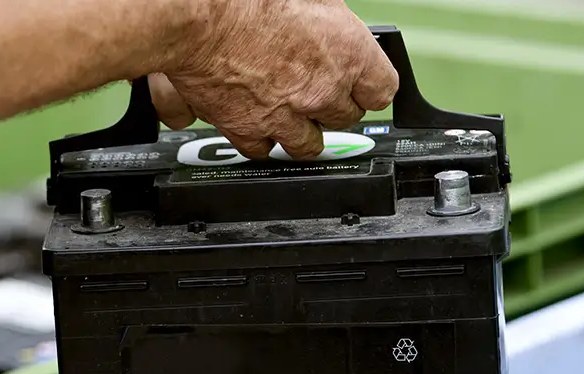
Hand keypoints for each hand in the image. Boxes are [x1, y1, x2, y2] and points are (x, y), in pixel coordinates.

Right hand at [152, 0, 398, 159]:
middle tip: (318, 91)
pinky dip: (260, 139)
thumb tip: (332, 23)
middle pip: (346, 118)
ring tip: (292, 114)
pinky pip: (263, 149)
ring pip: (309, 144)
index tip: (362, 85)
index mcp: (348, 54)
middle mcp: (323, 91)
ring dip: (302, 130)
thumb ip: (330, 20)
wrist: (201, 18)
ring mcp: (286, 117)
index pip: (382, 90)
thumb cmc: (250, 0)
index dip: (369, 87)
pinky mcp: (248, 130)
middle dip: (333, 105)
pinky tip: (257, 122)